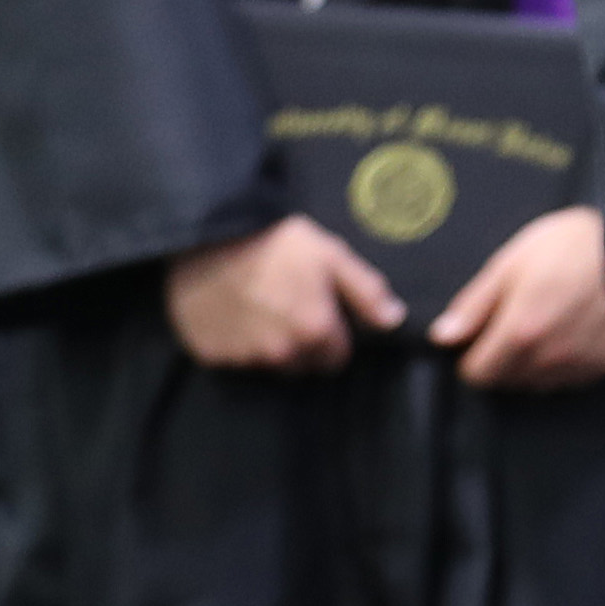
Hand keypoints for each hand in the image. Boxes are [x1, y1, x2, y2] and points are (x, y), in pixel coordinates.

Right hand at [167, 217, 403, 370]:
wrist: (210, 239)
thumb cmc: (277, 244)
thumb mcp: (331, 256)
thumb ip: (367, 292)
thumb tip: (394, 320)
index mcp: (315, 331)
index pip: (337, 359)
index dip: (333, 338)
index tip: (322, 317)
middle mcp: (281, 353)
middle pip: (304, 366)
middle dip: (304, 346)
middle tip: (290, 311)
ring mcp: (244, 358)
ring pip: (270, 365)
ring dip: (271, 347)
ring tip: (262, 311)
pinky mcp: (212, 356)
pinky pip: (235, 360)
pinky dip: (238, 345)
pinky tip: (236, 315)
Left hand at [434, 206, 604, 388]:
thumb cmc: (574, 244)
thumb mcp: (513, 260)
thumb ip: (474, 303)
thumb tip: (442, 336)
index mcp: (519, 333)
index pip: (475, 374)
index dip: (472, 353)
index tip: (484, 330)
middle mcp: (548, 360)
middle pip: (506, 381)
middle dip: (502, 358)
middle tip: (518, 318)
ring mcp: (580, 366)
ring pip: (538, 382)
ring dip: (533, 363)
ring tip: (549, 323)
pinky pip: (570, 377)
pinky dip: (564, 362)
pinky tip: (575, 330)